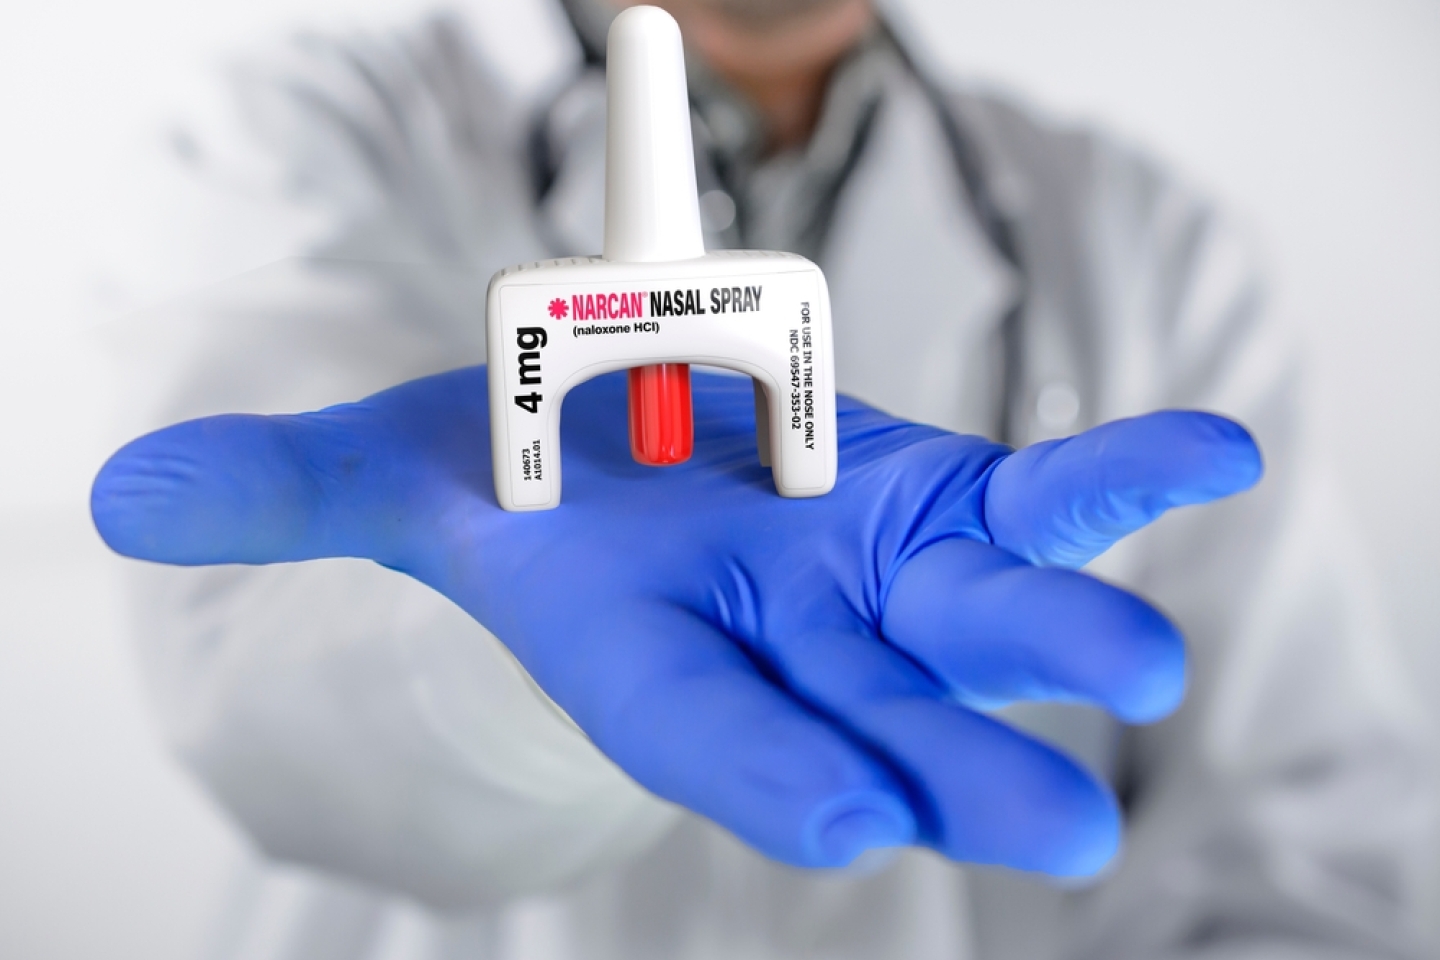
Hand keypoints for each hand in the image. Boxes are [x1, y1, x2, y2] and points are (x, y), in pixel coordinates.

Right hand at [92, 367, 1259, 875]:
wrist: (634, 465)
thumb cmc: (523, 483)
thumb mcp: (409, 470)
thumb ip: (293, 487)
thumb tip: (123, 496)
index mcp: (653, 647)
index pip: (707, 727)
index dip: (764, 770)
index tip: (846, 828)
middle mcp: (780, 634)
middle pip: (873, 712)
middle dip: (953, 765)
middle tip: (1058, 831)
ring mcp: (879, 572)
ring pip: (977, 620)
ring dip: (1059, 637)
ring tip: (1139, 669)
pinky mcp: (943, 499)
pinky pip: (1047, 489)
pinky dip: (1125, 477)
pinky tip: (1210, 457)